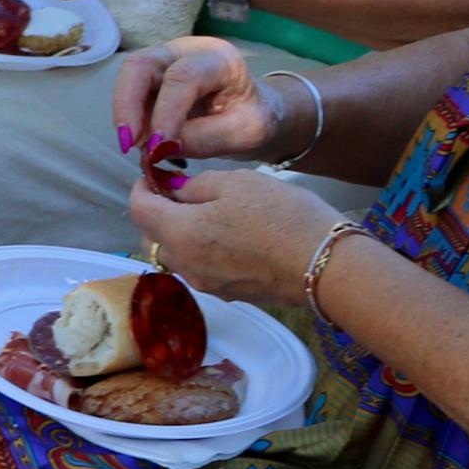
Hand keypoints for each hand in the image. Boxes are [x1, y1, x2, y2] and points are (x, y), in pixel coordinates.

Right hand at [106, 37, 278, 167]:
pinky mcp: (153, 77)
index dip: (165, 113)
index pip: (182, 78)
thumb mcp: (244, 133)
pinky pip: (131, 92)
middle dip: (127, 105)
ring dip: (125, 113)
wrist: (255, 111)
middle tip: (127, 144)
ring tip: (135, 147)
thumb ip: (204, 139)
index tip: (158, 149)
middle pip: (141, 64)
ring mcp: (165, 60)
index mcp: (218, 59)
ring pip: (129, 76)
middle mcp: (186, 51)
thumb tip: (159, 148)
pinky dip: (130, 118)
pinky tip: (141, 142)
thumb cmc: (255, 118)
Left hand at [125, 162, 340, 307]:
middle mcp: (187, 266)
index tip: (153, 174)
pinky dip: (203, 250)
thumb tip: (174, 190)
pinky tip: (229, 234)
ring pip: (177, 256)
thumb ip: (195, 186)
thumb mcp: (237, 183)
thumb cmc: (283, 217)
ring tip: (207, 212)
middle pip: (153, 237)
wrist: (330, 266)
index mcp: (180, 235)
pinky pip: (202, 268)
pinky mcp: (232, 294)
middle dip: (157, 212)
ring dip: (180, 234)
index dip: (141, 187)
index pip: (138, 210)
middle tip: (180, 191)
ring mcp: (209, 284)